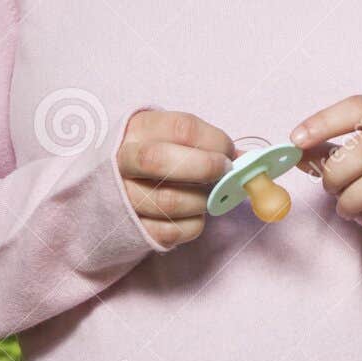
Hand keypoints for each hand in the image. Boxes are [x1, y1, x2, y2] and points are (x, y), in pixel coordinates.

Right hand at [118, 109, 236, 247]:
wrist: (115, 186)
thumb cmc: (155, 156)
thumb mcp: (172, 137)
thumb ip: (205, 144)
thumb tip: (246, 159)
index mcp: (138, 129)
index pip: (182, 129)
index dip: (215, 141)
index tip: (230, 152)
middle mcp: (123, 160)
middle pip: (160, 161)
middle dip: (204, 168)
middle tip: (225, 172)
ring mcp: (123, 196)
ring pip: (169, 201)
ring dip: (201, 200)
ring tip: (209, 196)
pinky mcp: (130, 228)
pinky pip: (170, 231)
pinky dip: (193, 225)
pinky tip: (195, 214)